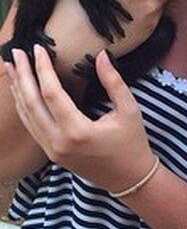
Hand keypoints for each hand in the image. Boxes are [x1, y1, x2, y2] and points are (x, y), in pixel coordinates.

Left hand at [3, 44, 156, 195]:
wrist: (130, 179)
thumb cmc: (133, 145)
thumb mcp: (129, 111)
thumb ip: (114, 83)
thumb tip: (102, 56)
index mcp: (78, 131)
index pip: (52, 93)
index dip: (43, 69)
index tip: (38, 49)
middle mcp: (59, 142)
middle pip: (31, 103)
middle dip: (22, 76)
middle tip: (15, 53)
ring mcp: (52, 150)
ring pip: (26, 115)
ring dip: (18, 89)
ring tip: (13, 67)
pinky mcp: (51, 154)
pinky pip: (32, 126)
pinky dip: (24, 106)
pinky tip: (22, 92)